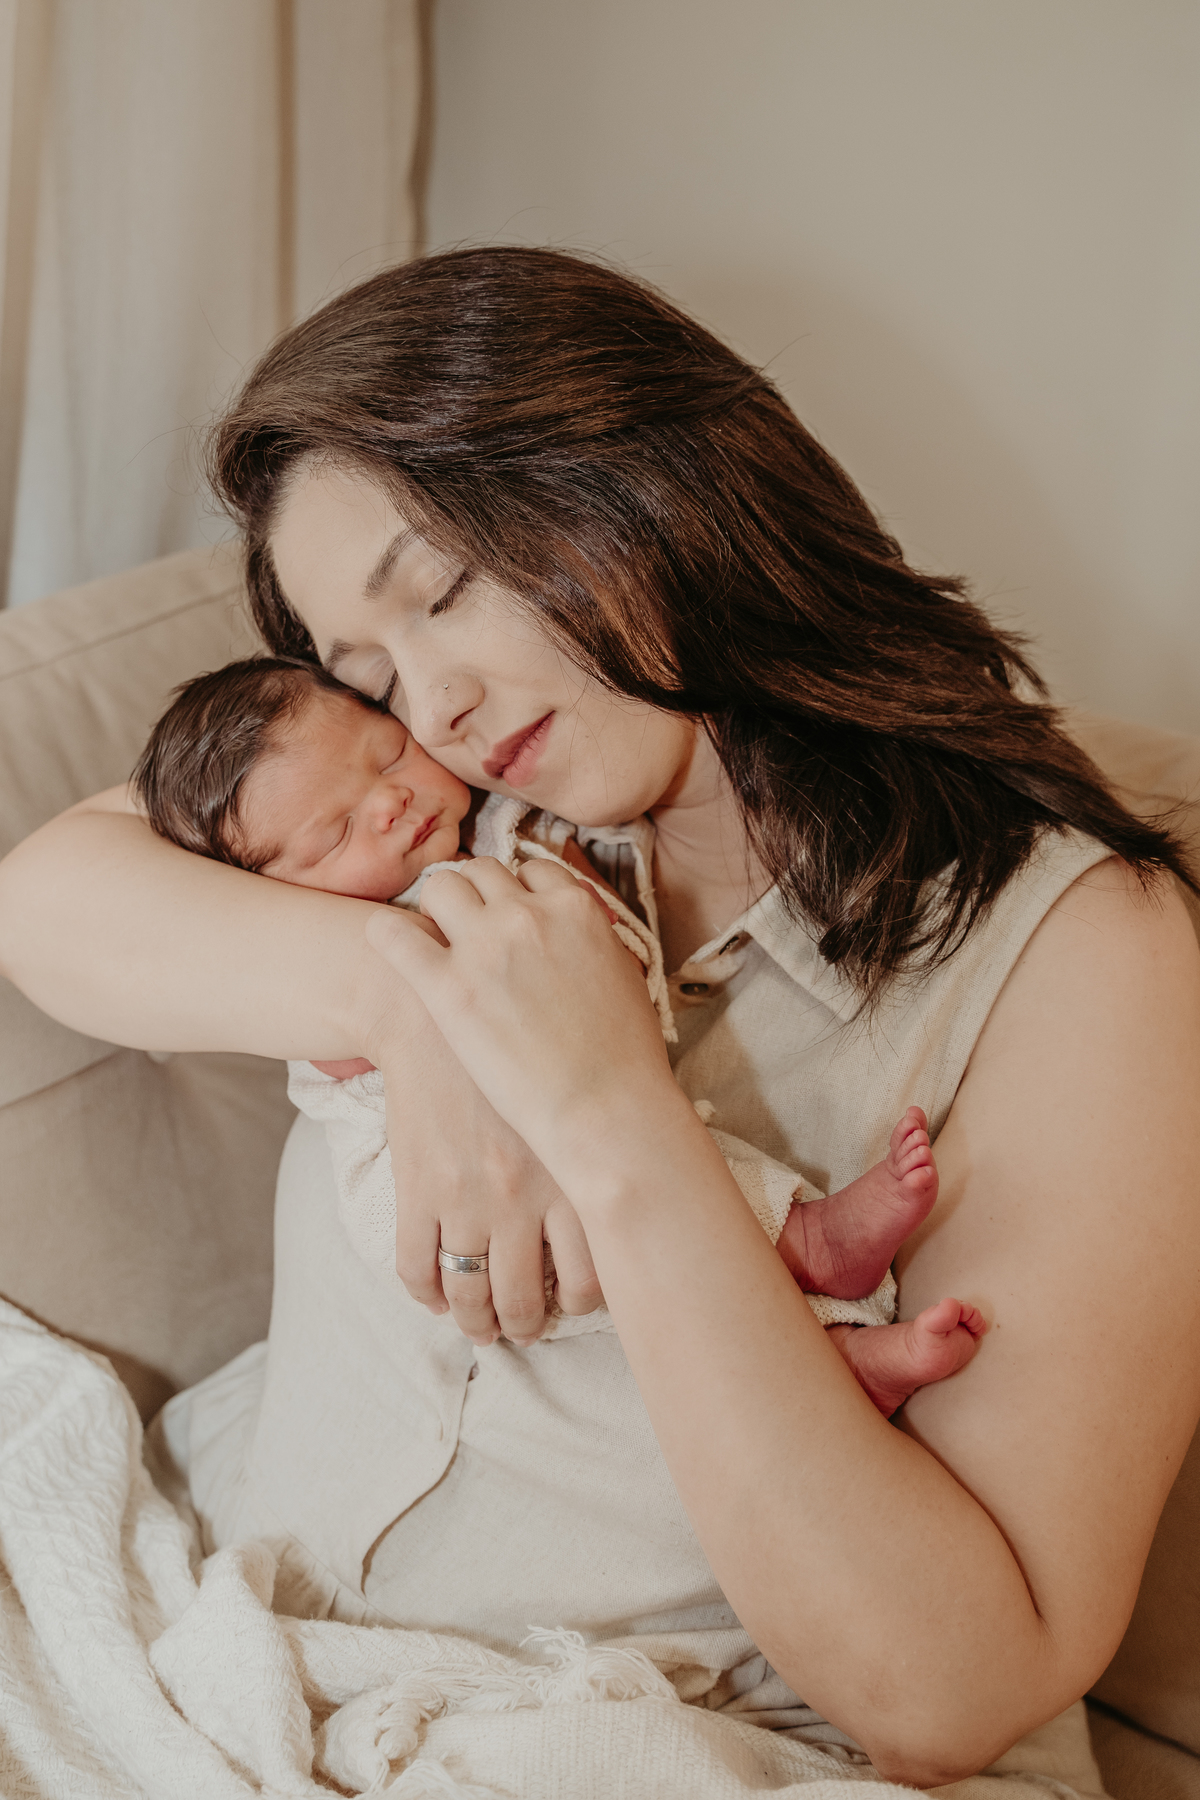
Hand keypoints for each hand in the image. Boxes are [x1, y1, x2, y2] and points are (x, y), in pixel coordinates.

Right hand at [361, 905, 602, 1344]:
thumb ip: (612, 1127)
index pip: (590, 1274)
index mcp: (571, 1169)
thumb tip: (659, 1166)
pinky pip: (417, 1267)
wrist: (431, 1009)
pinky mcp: (416, 1190)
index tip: (577, 1303)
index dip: (584, 1304)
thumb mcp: (579, 1078)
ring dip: (476, 1321)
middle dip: (526, 1324)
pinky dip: (425, 1294)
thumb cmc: (516, 1033)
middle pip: (526, 1298)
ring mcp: (466, 1198)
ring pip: (470, 1294)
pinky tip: (434, 1296)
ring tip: (482, 1325)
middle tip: (526, 1326)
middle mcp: (522, 1196)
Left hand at [364, 857, 677, 1192]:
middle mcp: (527, 913)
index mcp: (576, 906)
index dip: (518, 894)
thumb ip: (590, 940)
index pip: (532, 870)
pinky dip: (388, 934)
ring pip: (439, 887)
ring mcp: (484, 946)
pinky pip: (393, 934)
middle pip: (481, 872)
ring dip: (437, 909)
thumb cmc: (624, 1058)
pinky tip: (391, 947)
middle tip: (469, 933)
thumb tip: (574, 932)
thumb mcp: (623, 975)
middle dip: (475, 897)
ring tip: (437, 943)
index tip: (511, 918)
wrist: (606, 1110)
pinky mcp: (446, 987)